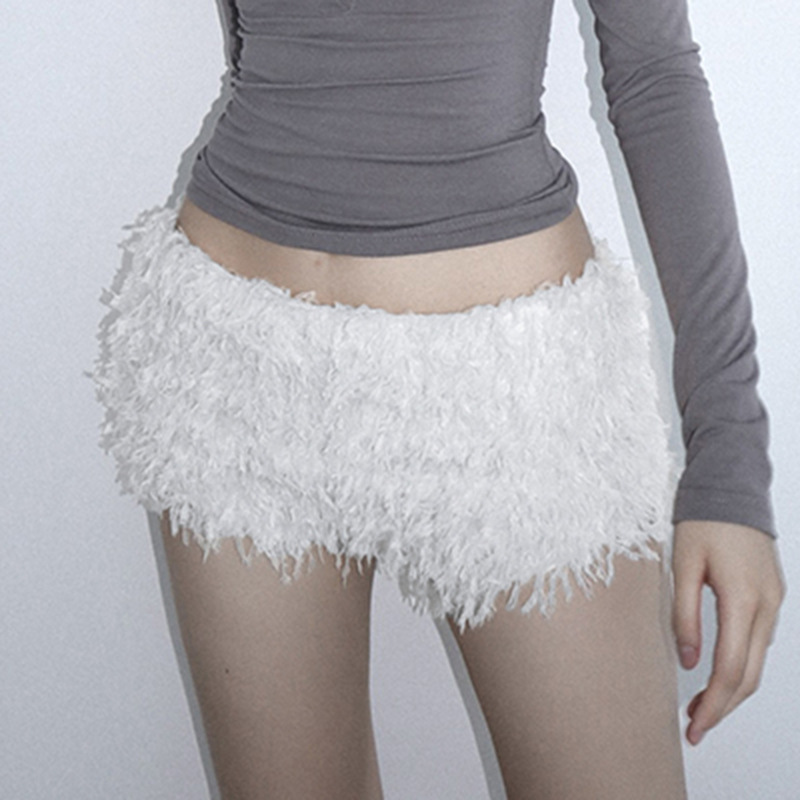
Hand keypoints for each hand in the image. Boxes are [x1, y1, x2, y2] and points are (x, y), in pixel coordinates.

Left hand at [671, 519, 784, 745]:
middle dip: (723, 707)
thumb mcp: (682, 565)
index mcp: (742, 599)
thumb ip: (684, 614)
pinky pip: (759, 642)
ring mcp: (773, 602)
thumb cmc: (702, 521)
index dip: (713, 703)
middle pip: (750, 675)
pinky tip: (718, 673)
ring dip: (732, 689)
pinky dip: (741, 665)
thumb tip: (688, 661)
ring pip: (758, 662)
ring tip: (701, 706)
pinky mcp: (771, 597)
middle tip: (695, 729)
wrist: (731, 488)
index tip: (694, 726)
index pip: (731, 669)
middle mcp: (766, 607)